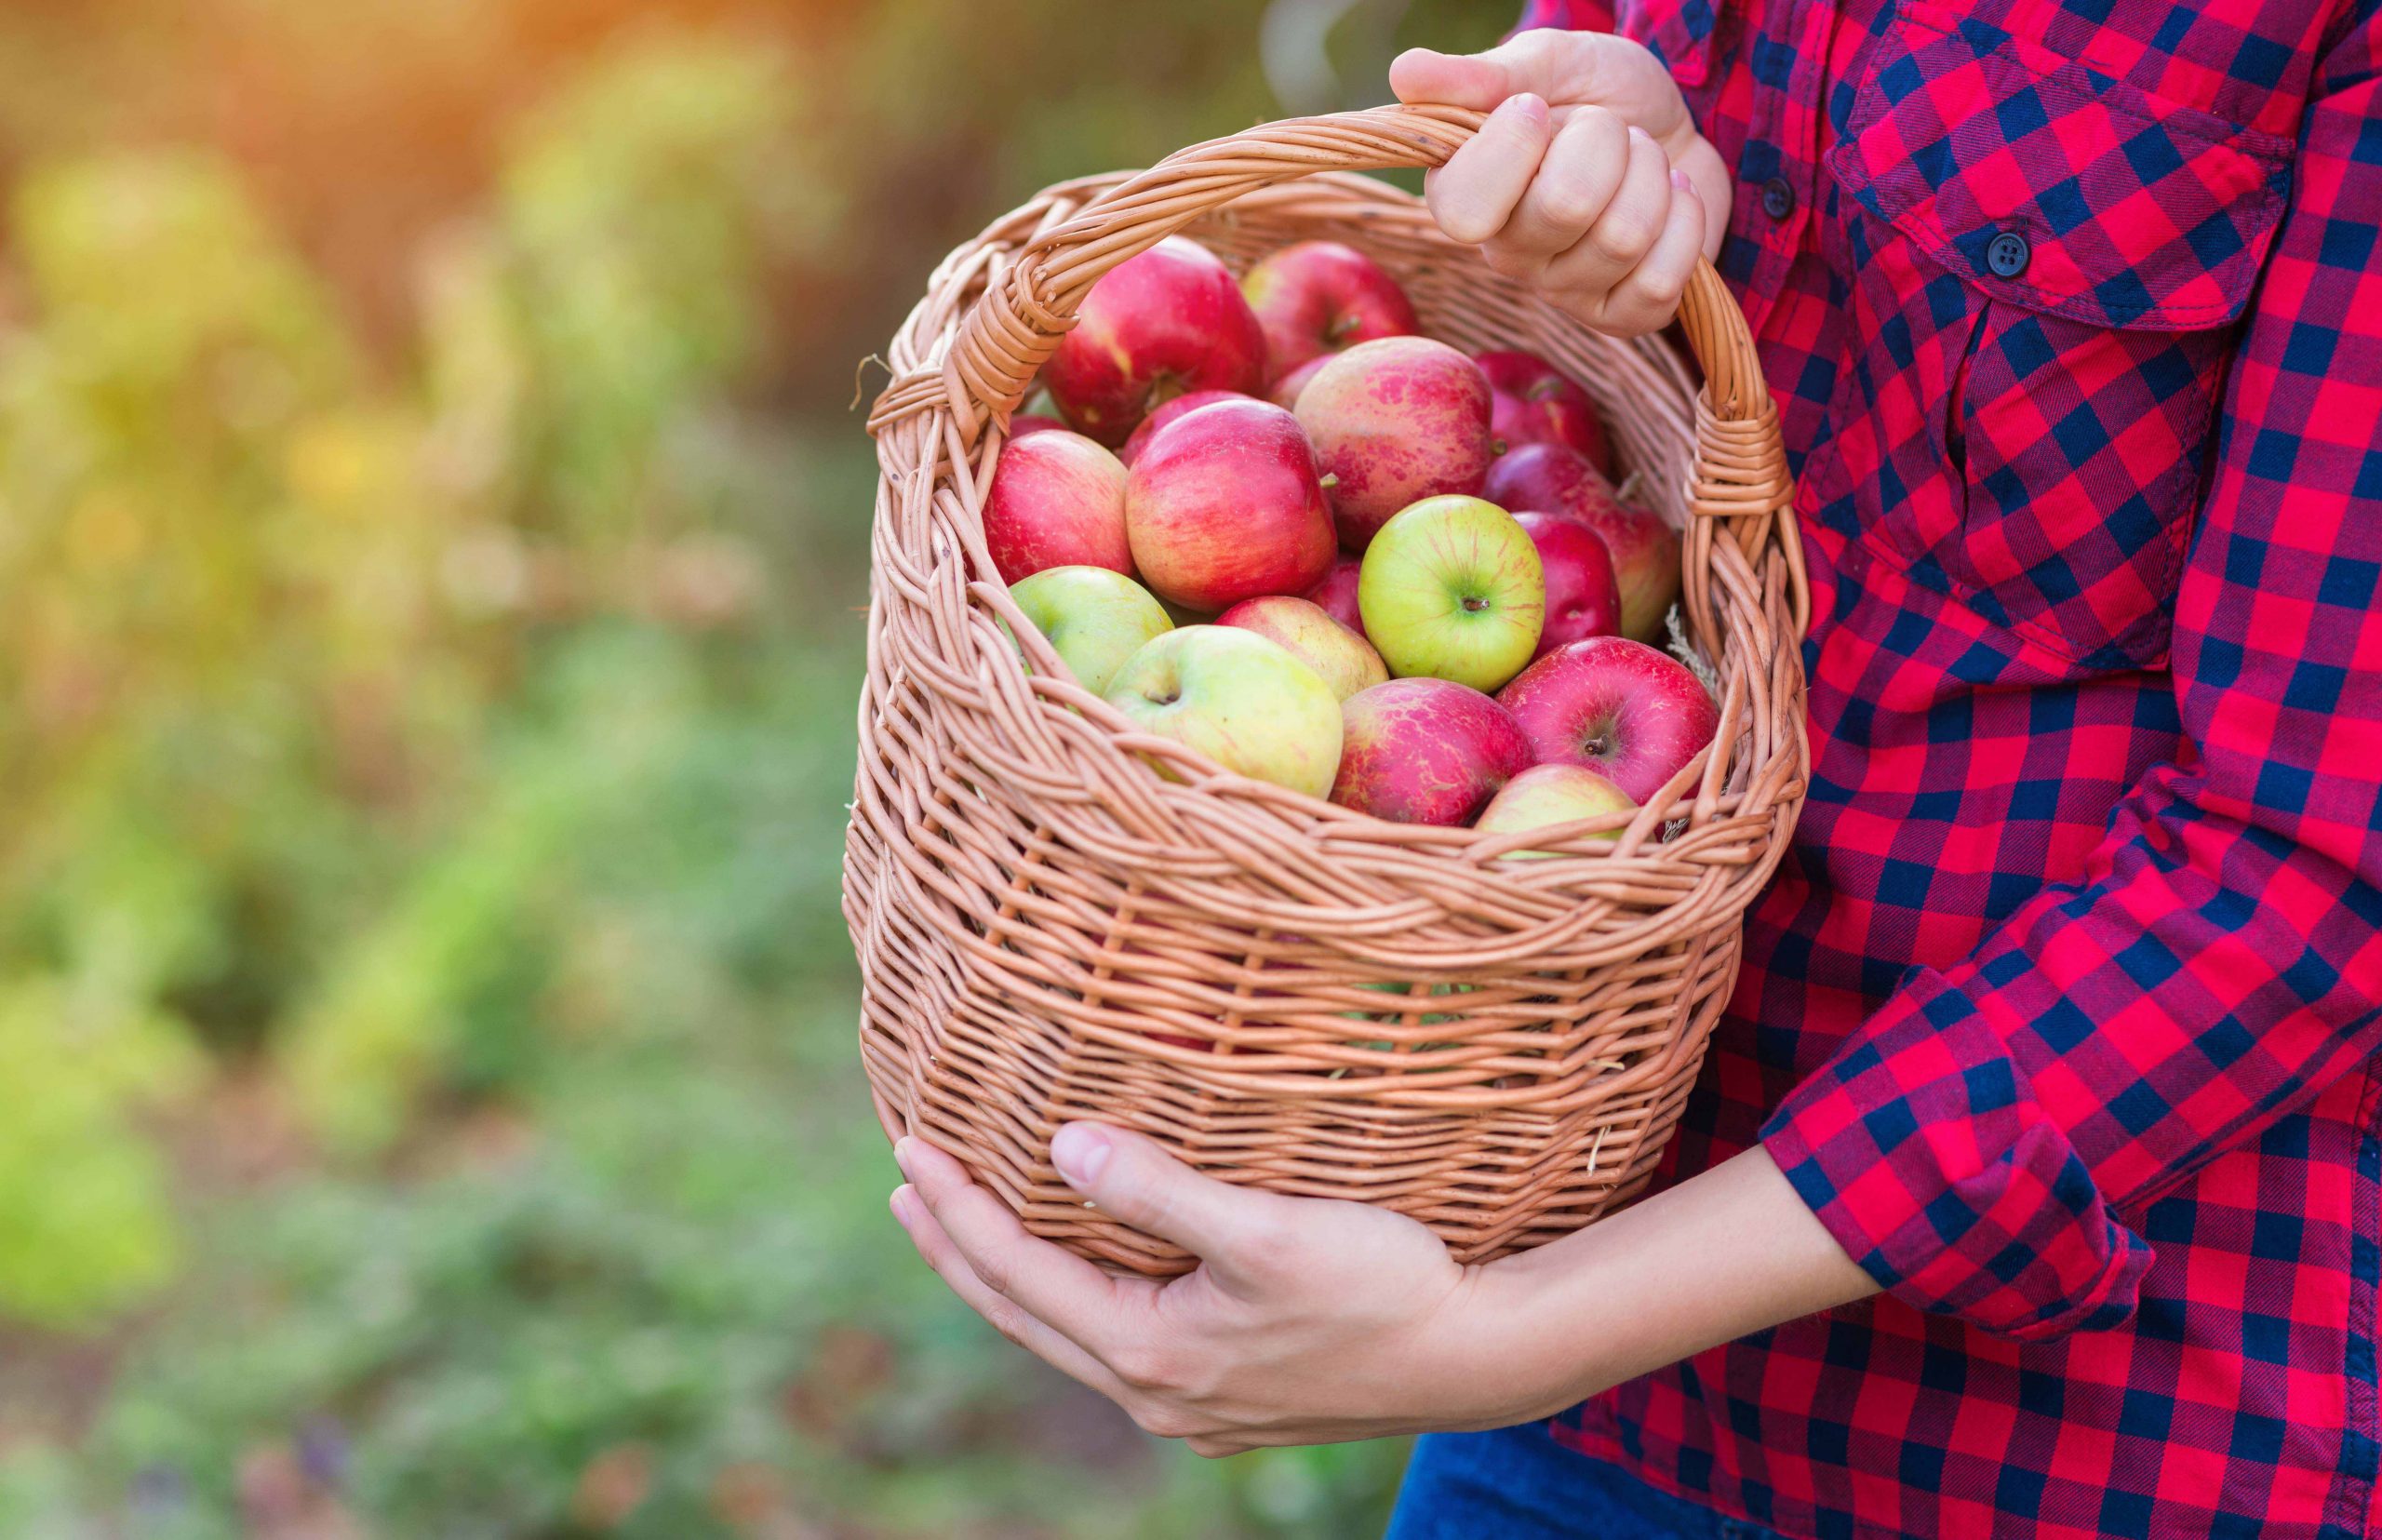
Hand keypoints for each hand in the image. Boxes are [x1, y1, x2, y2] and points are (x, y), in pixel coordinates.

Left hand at [891, 1123, 1876, 1455]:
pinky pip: (1109, 1344)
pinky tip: (1075, 1272)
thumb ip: (1160, 1190)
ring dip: (1007, 1277)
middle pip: (1022, 1315)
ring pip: (1064, 1335)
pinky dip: (1065, 1299)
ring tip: (964, 1227)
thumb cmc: (1382, 1285)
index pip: (1018, 1273)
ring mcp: (1189, 1404)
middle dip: (959, 1248)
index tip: (909, 1146)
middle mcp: (1155, 1393)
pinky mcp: (1225, 1397)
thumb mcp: (1268, 1229)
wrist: (1476, 1359)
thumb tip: (1061, 1147)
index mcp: (1150, 1353)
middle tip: (908, 1186)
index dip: (960, 1208)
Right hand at [1390, 30, 1732, 334]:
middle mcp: (1504, 252)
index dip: (1513, 148)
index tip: (1538, 108)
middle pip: (1566, 208)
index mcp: (1465, 194)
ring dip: (1651, 177)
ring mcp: (1562, 291)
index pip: (1465, 209)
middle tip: (1608, 132)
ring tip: (1641, 163)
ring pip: (1624, 238)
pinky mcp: (1620, 314)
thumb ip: (1480, 76)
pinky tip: (1671, 203)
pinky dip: (1684, 223)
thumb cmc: (1597, 93)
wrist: (1673, 122)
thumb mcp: (1544, 64)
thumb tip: (1405, 73)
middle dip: (1609, 144)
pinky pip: (1661, 283)